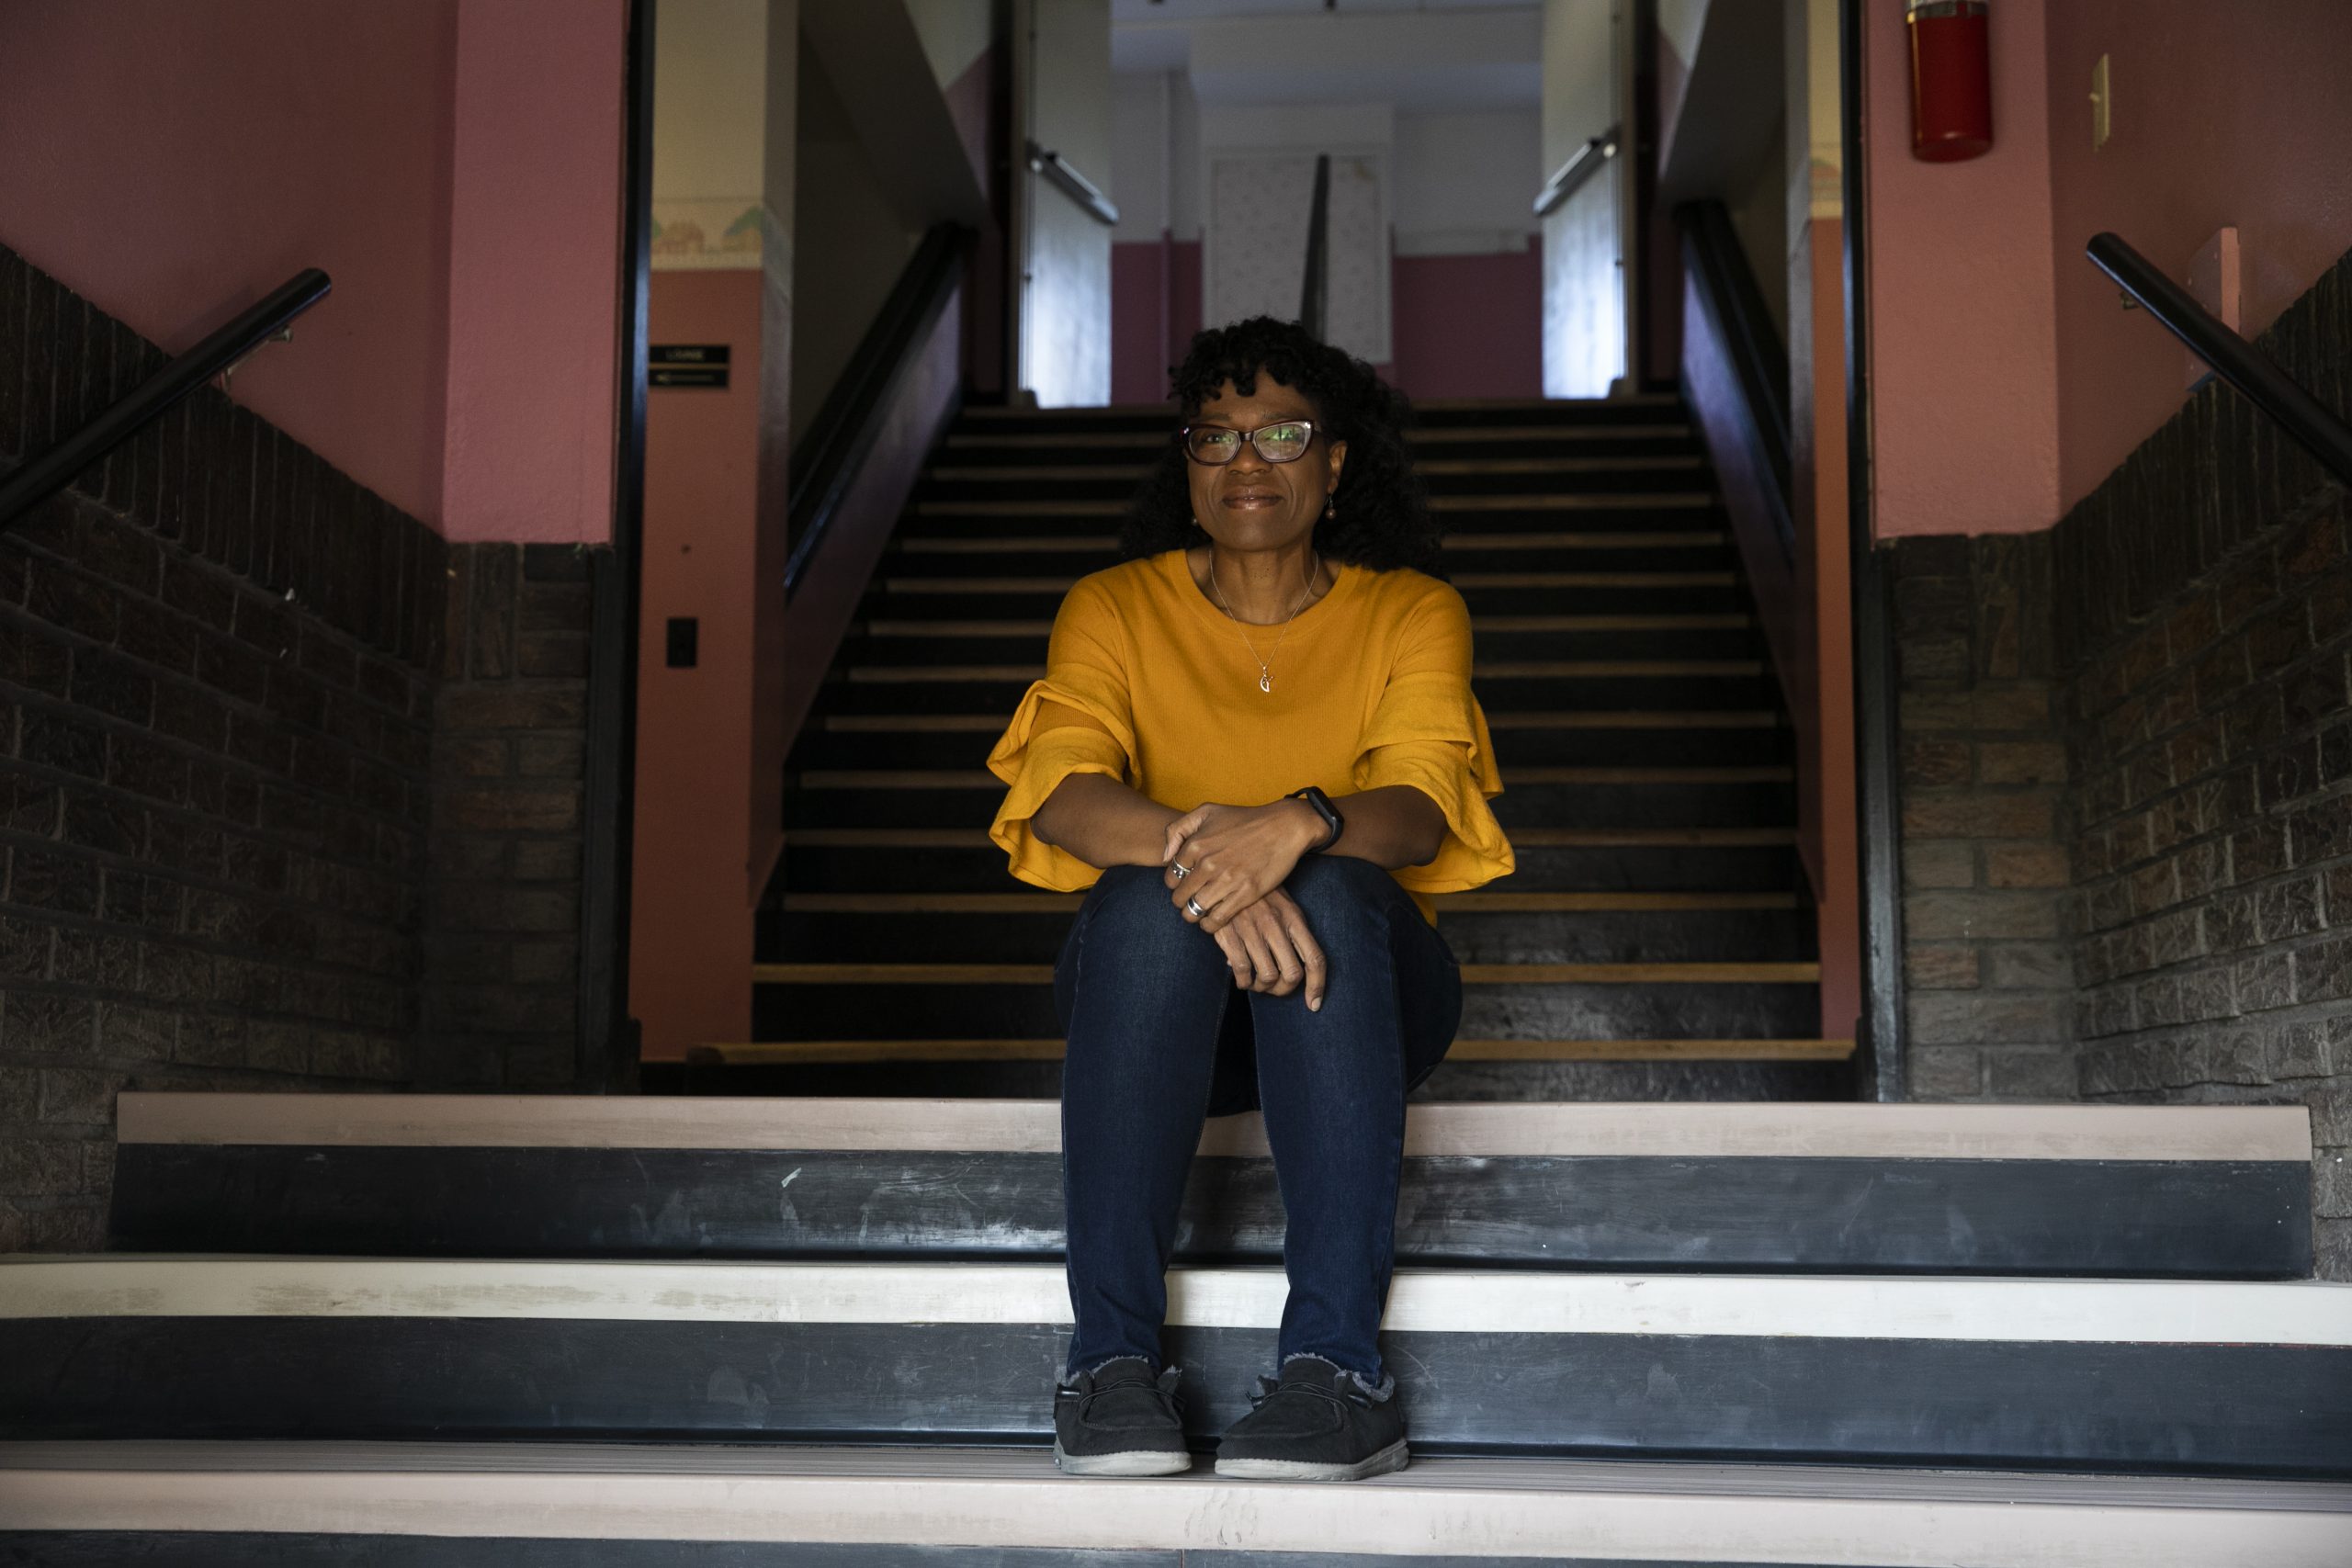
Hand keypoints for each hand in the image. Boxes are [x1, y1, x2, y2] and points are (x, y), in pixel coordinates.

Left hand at [1161, 800, 1322, 934]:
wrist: (1284, 827)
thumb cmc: (1245, 819)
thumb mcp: (1206, 811)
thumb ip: (1177, 830)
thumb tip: (1165, 857)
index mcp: (1195, 845)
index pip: (1170, 878)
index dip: (1176, 884)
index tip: (1186, 884)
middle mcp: (1207, 864)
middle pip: (1180, 898)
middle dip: (1183, 901)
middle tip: (1192, 899)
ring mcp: (1226, 881)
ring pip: (1194, 911)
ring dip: (1194, 915)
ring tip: (1200, 912)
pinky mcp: (1245, 894)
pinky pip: (1216, 920)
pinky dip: (1210, 925)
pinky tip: (1213, 920)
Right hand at [1207, 887, 1326, 1009]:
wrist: (1223, 870)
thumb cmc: (1256, 891)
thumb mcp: (1282, 904)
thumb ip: (1291, 933)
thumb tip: (1291, 967)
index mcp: (1294, 918)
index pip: (1315, 959)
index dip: (1317, 986)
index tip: (1313, 1004)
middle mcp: (1277, 925)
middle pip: (1292, 974)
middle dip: (1283, 990)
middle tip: (1273, 989)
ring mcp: (1253, 930)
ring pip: (1267, 977)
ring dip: (1261, 988)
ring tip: (1254, 982)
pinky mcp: (1231, 933)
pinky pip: (1242, 970)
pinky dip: (1243, 981)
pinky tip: (1240, 978)